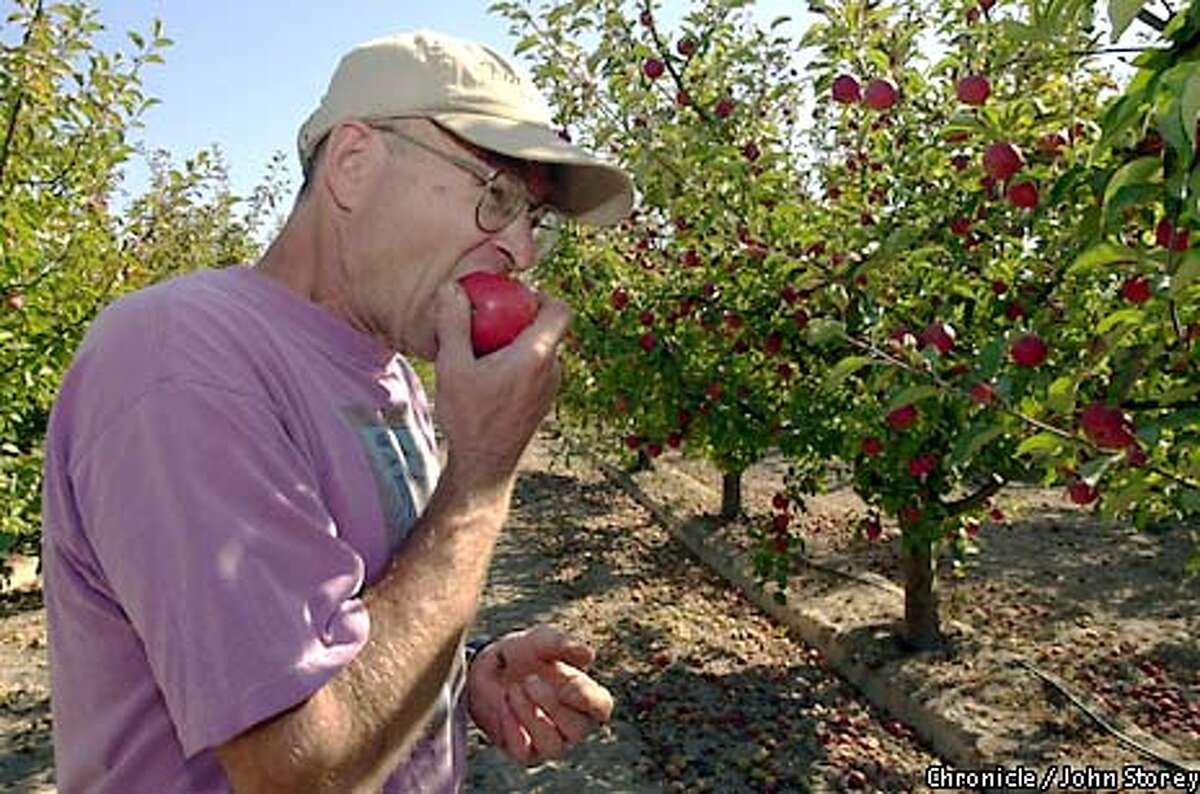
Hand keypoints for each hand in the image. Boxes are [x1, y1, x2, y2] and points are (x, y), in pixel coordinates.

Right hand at [433, 282, 571, 490]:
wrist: (484, 466)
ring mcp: (550, 388)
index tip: (514, 298)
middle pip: (549, 329)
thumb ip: (453, 324)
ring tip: (486, 348)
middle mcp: (552, 369)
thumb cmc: (469, 418)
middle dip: (523, 318)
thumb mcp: (452, 367)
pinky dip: (519, 362)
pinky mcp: (543, 402)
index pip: (561, 310)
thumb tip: (453, 288)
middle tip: (491, 319)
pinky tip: (490, 372)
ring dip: (519, 342)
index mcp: (536, 355)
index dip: (542, 296)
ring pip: (542, 351)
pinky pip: (537, 370)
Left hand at [467, 625, 613, 765]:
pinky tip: (503, 705)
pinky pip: (523, 752)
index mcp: (583, 695)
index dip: (587, 699)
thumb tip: (587, 655)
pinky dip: (512, 727)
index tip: (566, 685)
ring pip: (552, 745)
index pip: (601, 707)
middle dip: (551, 704)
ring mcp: (549, 741)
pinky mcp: (524, 753)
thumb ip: (562, 643)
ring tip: (513, 690)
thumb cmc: (522, 654)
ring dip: (530, 715)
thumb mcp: (539, 640)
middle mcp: (572, 724)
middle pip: (577, 729)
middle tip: (528, 680)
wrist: (484, 668)